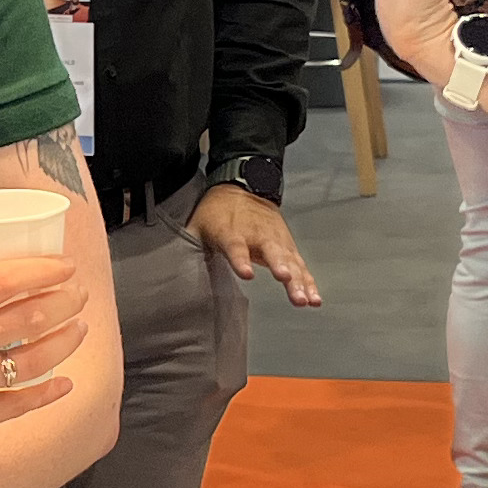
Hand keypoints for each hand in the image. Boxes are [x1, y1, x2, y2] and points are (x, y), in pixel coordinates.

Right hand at [0, 255, 86, 449]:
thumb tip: (6, 288)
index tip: (65, 267)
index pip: (6, 279)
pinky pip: (22, 402)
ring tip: (78, 328)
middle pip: (32, 316)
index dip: (44, 270)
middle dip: (66, 301)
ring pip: (36, 358)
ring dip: (66, 340)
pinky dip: (49, 390)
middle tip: (78, 295)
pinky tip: (64, 381)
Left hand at [188, 184, 320, 306]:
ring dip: (299, 281)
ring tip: (305, 300)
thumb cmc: (217, 212)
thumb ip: (190, 245)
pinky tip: (315, 300)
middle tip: (286, 280)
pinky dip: (309, 282)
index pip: (235, 246)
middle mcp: (258, 235)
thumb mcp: (198, 224)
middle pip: (271, 252)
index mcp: (232, 231)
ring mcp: (276, 240)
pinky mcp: (287, 247)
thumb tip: (171, 270)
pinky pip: (300, 266)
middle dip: (280, 267)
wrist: (243, 187)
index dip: (240, 259)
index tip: (247, 273)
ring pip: (290, 261)